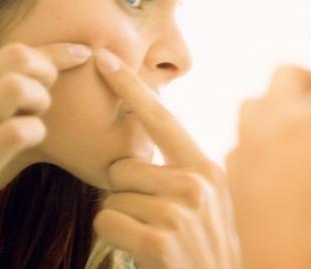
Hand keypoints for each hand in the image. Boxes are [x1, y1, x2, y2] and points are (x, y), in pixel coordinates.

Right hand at [0, 7, 91, 252]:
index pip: (9, 53)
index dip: (54, 51)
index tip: (81, 52)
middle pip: (16, 58)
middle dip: (46, 70)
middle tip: (46, 93)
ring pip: (15, 88)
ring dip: (39, 100)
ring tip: (34, 115)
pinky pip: (15, 133)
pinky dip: (34, 132)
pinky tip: (31, 140)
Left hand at [92, 49, 240, 268]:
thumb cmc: (200, 247)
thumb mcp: (203, 202)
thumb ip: (179, 170)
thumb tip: (138, 147)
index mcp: (206, 168)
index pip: (162, 119)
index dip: (131, 88)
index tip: (104, 59)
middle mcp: (196, 184)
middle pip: (124, 166)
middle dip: (125, 191)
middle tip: (150, 218)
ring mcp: (179, 213)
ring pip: (112, 195)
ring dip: (120, 216)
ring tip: (149, 235)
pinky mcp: (158, 241)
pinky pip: (105, 219)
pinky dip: (112, 234)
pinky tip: (139, 250)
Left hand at [226, 60, 310, 268]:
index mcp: (308, 119)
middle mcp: (269, 126)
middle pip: (288, 75)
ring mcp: (245, 153)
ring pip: (256, 103)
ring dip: (282, 105)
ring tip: (309, 128)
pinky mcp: (234, 180)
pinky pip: (240, 140)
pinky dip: (262, 137)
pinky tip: (283, 160)